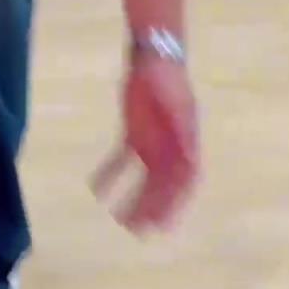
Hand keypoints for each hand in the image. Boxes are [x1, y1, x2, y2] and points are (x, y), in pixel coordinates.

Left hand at [92, 57, 199, 232]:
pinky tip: (98, 190)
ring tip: (120, 219)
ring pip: (142, 180)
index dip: (175, 205)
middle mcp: (170, 151)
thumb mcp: (179, 105)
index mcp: (186, 146)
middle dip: (152, 209)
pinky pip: (121, 161)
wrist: (154, 58)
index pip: (184, 183)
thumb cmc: (170, 79)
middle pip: (162, 187)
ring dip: (133, 198)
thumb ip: (183, 131)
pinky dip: (111, 175)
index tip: (164, 225)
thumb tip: (191, 158)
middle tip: (137, 230)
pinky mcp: (133, 136)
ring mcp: (151, 145)